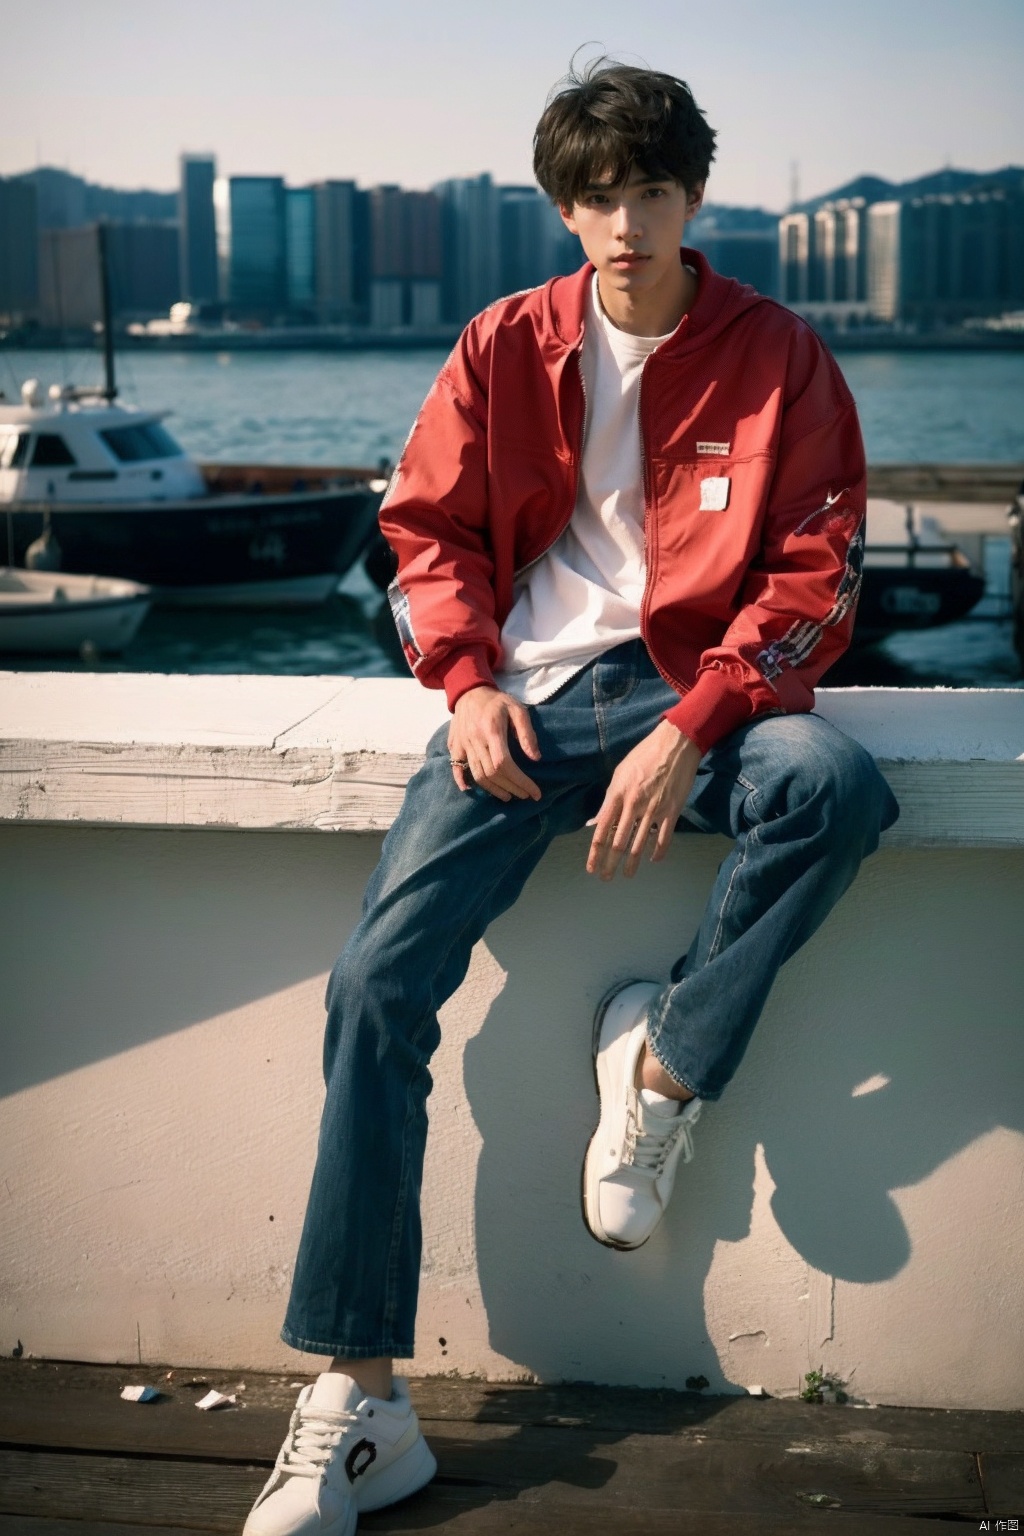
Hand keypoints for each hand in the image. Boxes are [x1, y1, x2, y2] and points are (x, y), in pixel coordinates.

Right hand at [448, 686, 541, 801]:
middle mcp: (475, 740)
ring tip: (508, 795)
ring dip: (493, 790)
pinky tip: (472, 789)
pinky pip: (456, 768)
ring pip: (477, 775)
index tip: (534, 792)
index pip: (505, 764)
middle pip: (492, 773)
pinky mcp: (455, 746)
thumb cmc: (497, 701)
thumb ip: (527, 733)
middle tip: (525, 794)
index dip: (520, 781)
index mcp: (491, 730)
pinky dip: (462, 781)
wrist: (469, 691)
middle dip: (511, 788)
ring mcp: (463, 744)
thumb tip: (535, 758)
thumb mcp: (518, 709)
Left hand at [587, 720, 701, 880]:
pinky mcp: (672, 811)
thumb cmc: (644, 755)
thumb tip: (596, 821)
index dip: (595, 853)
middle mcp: (633, 806)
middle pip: (618, 843)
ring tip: (626, 875)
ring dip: (632, 864)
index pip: (601, 831)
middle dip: (610, 864)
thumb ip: (608, 800)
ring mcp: (653, 810)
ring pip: (639, 845)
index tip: (591, 868)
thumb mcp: (619, 774)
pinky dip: (658, 852)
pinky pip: (663, 838)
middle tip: (605, 878)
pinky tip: (653, 860)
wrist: (675, 744)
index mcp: (617, 795)